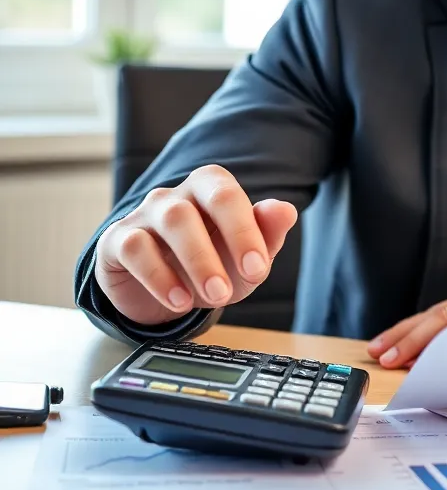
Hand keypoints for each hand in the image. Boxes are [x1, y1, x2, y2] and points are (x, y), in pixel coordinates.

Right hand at [95, 164, 297, 325]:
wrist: (166, 292)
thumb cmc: (212, 263)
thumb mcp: (246, 256)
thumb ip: (268, 232)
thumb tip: (286, 210)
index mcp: (209, 189)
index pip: (227, 194)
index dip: (245, 230)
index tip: (257, 269)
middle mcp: (175, 195)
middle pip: (197, 205)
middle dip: (219, 247)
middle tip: (232, 289)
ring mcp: (144, 215)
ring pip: (170, 222)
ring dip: (196, 262)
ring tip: (212, 296)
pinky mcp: (117, 241)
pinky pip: (136, 249)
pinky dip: (159, 277)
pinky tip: (179, 300)